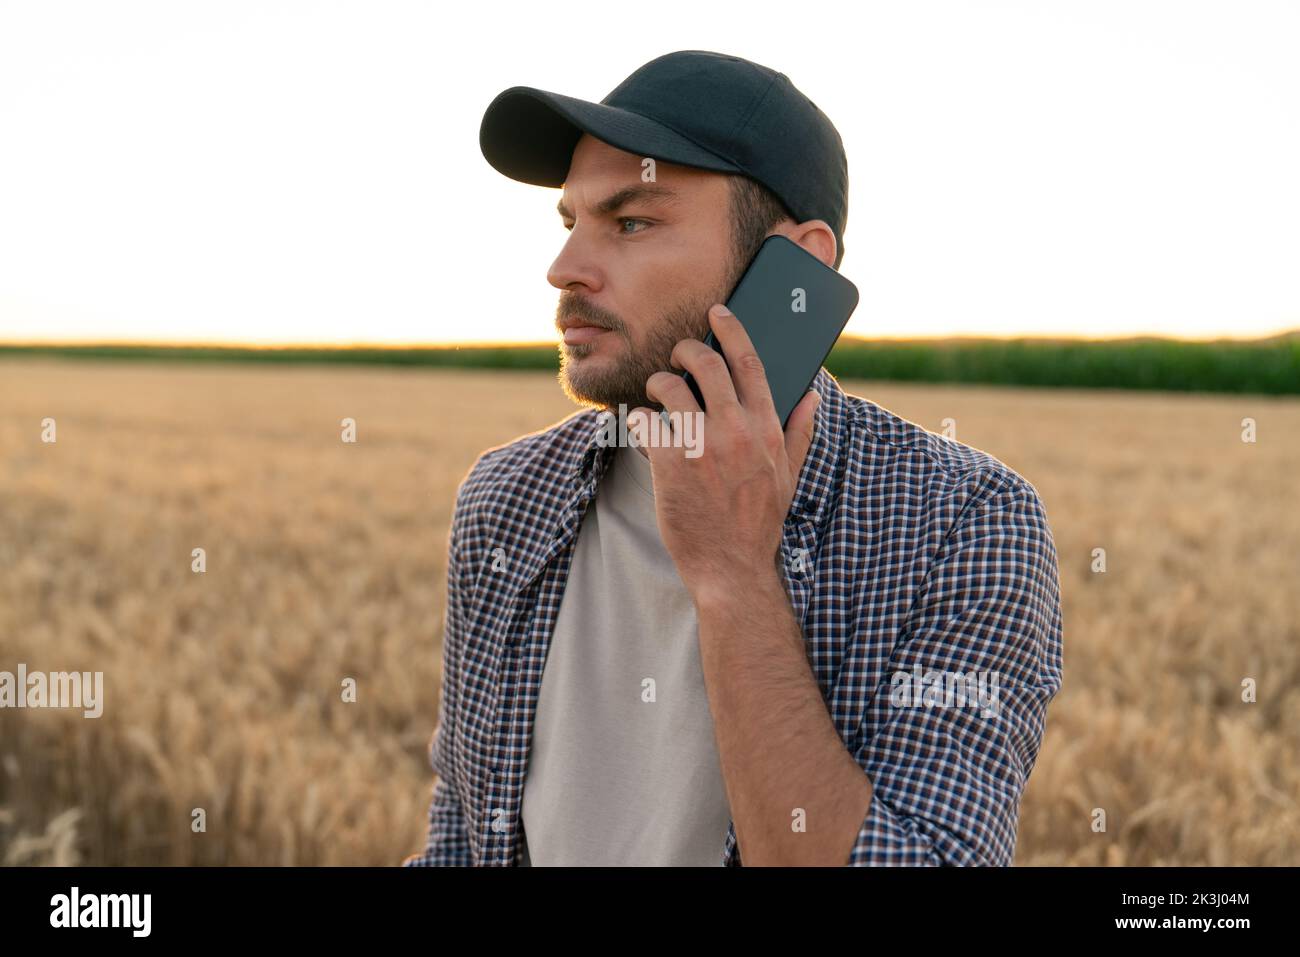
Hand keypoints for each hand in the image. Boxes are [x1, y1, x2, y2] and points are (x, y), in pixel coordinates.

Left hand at [630, 303, 819, 607]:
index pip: (749, 363)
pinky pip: (645, 422)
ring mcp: (703, 447)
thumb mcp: (788, 475)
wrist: (731, 568)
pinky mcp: (670, 465)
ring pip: (669, 388)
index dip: (731, 330)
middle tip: (678, 353)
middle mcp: (737, 431)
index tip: (718, 312)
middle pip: (706, 364)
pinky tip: (642, 431)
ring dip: (658, 383)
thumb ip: (799, 431)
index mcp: (766, 429)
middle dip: (687, 349)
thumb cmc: (757, 522)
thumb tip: (812, 395)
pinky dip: (639, 421)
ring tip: (656, 396)